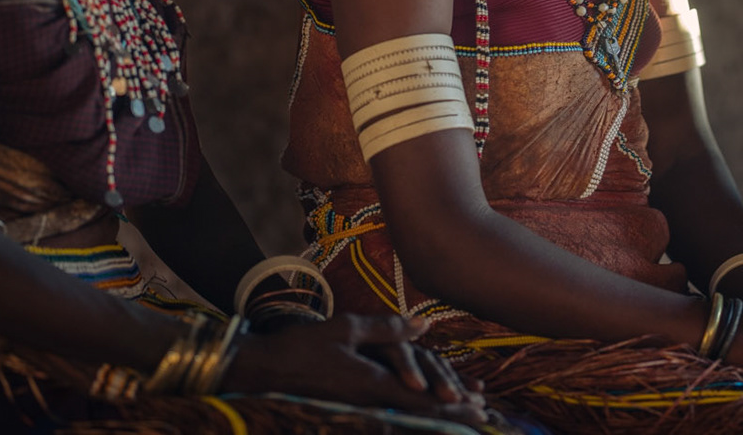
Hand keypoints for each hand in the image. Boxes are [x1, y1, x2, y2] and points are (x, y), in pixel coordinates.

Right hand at [221, 314, 485, 421]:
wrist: (262, 371)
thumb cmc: (302, 347)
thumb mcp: (347, 329)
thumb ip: (388, 330)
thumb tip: (425, 326)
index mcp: (374, 383)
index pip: (424, 400)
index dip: (453, 405)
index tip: (478, 408)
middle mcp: (371, 401)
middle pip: (420, 413)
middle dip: (452, 415)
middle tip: (481, 415)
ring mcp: (360, 407)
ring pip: (406, 415)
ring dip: (434, 414)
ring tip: (458, 412)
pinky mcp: (350, 407)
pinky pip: (389, 413)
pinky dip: (410, 411)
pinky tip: (417, 406)